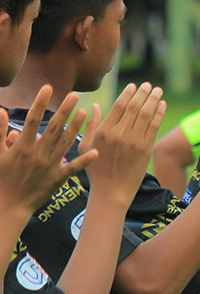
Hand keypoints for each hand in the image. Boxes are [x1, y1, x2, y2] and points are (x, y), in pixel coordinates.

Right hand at [0, 85, 96, 215]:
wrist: (8, 206)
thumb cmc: (0, 179)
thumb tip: (0, 111)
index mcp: (22, 146)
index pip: (32, 119)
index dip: (40, 102)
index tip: (48, 87)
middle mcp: (37, 154)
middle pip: (54, 128)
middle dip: (65, 110)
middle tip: (76, 95)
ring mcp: (49, 166)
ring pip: (65, 143)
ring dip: (76, 128)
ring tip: (86, 112)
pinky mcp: (57, 179)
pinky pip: (73, 168)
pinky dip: (84, 160)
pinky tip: (96, 151)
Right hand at [81, 82, 165, 203]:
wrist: (111, 191)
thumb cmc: (96, 169)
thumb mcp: (86, 146)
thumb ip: (91, 125)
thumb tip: (96, 106)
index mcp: (104, 131)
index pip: (119, 105)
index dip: (128, 93)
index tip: (134, 85)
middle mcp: (119, 134)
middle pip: (134, 106)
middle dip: (143, 93)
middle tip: (148, 85)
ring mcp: (134, 141)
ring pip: (146, 114)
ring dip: (153, 99)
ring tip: (158, 90)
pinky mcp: (146, 149)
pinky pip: (155, 126)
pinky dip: (159, 113)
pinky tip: (162, 104)